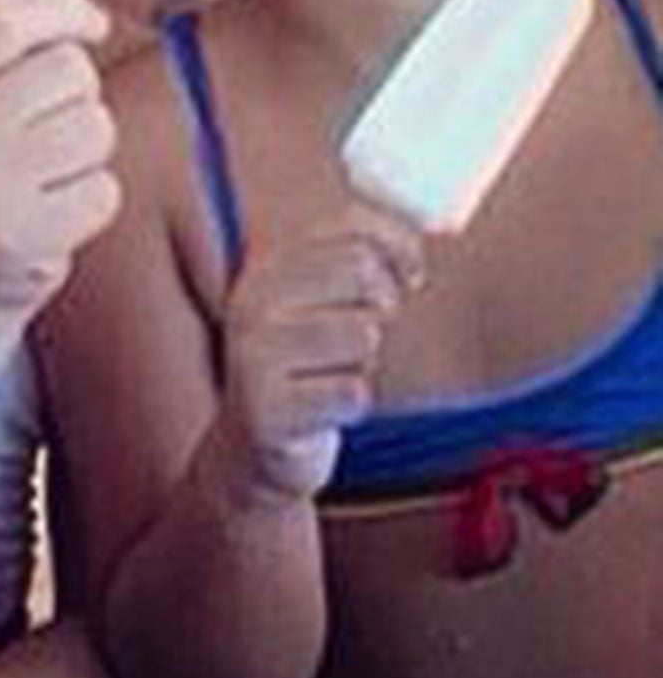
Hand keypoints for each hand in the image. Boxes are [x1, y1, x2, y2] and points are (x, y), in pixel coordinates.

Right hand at [0, 0, 119, 311]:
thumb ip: (5, 48)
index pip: (6, 18)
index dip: (64, 9)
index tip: (93, 23)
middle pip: (70, 68)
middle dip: (80, 94)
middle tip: (50, 129)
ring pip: (96, 127)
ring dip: (89, 151)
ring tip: (48, 175)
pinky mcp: (23, 235)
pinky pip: (104, 190)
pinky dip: (92, 203)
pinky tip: (53, 214)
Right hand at [213, 203, 425, 501]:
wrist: (255, 454)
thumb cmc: (306, 371)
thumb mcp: (321, 305)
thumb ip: (361, 259)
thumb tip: (425, 232)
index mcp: (267, 268)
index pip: (347, 224)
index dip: (397, 244)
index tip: (412, 274)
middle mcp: (252, 301)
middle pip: (360, 270)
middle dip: (384, 303)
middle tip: (369, 333)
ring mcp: (254, 355)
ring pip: (363, 333)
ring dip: (365, 362)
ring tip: (335, 375)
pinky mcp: (267, 409)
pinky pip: (352, 392)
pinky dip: (353, 404)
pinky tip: (326, 410)